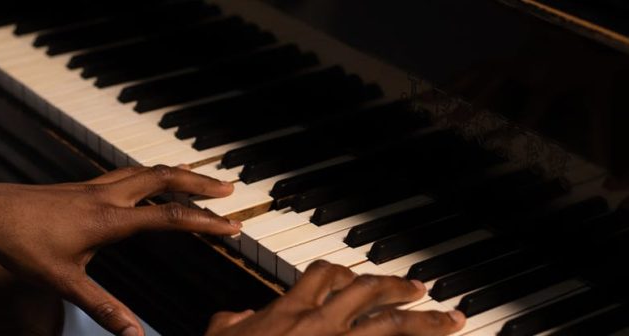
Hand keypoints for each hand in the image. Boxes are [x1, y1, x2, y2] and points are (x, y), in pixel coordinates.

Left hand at [0, 165, 239, 335]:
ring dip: (181, 173)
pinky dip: (154, 171)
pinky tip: (156, 175)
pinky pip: (131, 170)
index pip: (169, 217)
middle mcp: (110, 196)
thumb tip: (132, 332)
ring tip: (204, 178)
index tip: (232, 225)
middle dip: (201, 183)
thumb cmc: (23, 243)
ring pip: (149, 170)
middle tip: (229, 189)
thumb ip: (103, 307)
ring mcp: (99, 186)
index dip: (206, 221)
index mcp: (109, 220)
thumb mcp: (63, 281)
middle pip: (166, 179)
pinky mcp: (89, 184)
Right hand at [206, 261, 464, 335]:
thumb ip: (232, 320)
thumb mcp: (221, 335)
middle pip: (368, 292)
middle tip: (423, 289)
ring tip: (451, 319)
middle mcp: (319, 323)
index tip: (361, 276)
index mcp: (289, 309)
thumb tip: (241, 314)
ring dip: (425, 320)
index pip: (323, 274)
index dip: (345, 271)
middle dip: (398, 288)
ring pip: (390, 324)